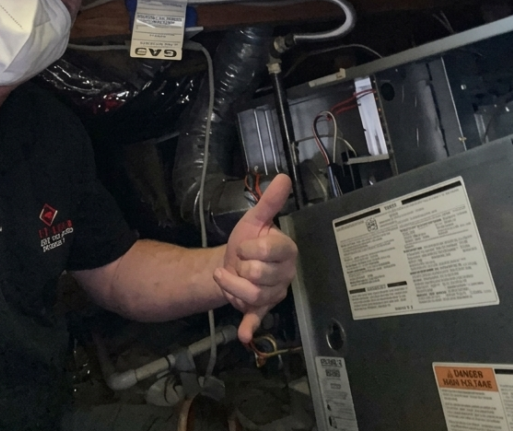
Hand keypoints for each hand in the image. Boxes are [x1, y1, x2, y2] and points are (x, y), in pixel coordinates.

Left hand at [213, 173, 297, 343]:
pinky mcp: (261, 309)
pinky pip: (257, 318)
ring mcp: (274, 294)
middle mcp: (285, 274)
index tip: (244, 245)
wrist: (232, 261)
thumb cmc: (248, 239)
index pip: (268, 251)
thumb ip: (270, 201)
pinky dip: (249, 327)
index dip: (250, 248)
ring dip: (231, 286)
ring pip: (251, 295)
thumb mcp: (255, 219)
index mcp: (287, 251)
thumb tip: (283, 176)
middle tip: (238, 262)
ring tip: (226, 277)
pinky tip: (243, 335)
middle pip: (258, 276)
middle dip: (239, 267)